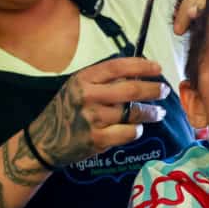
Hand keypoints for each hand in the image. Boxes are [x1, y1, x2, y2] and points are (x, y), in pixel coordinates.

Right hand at [25, 57, 168, 166]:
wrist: (44, 141)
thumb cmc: (65, 111)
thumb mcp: (77, 87)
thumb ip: (102, 80)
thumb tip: (137, 72)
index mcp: (83, 79)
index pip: (118, 67)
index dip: (141, 66)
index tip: (157, 67)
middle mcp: (88, 96)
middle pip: (131, 89)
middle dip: (153, 89)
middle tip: (164, 90)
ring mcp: (93, 119)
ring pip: (134, 113)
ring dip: (151, 112)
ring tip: (158, 112)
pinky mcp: (98, 139)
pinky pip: (129, 132)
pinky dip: (137, 130)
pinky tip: (137, 128)